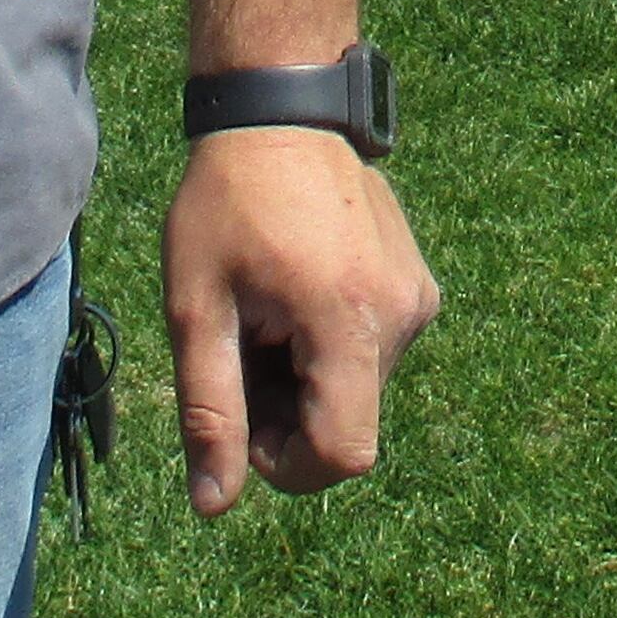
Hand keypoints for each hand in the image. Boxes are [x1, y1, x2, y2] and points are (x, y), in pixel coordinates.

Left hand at [161, 126, 438, 515]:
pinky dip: (332, 349)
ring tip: (268, 312)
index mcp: (347, 321)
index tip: (244, 409)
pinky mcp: (419, 286)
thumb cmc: (225, 205)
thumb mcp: (197, 308)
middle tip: (242, 344)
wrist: (280, 113)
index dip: (287, 461)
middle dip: (289, 412)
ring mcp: (418, 298)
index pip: (342, 454)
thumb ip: (210, 410)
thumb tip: (215, 504)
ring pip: (361, 392)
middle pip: (349, 424)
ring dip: (309, 380)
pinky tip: (297, 296)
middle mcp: (401, 315)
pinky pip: (375, 353)